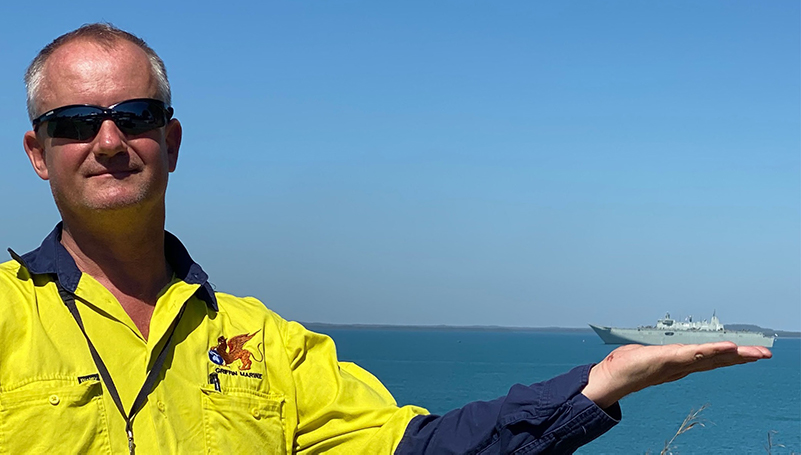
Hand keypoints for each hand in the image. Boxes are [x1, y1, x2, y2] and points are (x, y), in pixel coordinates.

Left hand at [581, 342, 771, 408]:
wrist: (609, 378)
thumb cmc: (628, 366)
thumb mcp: (650, 355)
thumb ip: (661, 353)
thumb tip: (664, 352)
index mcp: (681, 362)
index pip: (711, 358)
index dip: (732, 356)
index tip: (752, 352)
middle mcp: (682, 364)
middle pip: (717, 359)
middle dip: (742, 357)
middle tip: (767, 353)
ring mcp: (676, 363)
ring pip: (710, 357)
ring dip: (733, 355)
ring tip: (754, 352)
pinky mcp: (666, 359)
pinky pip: (692, 354)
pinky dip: (711, 351)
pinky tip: (727, 348)